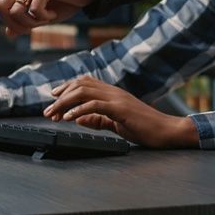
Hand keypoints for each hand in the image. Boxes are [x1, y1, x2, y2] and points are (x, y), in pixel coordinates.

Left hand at [0, 0, 100, 36]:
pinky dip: (43, 18)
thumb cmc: (64, 2)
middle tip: (29, 27)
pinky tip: (52, 13)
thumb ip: (24, 22)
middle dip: (13, 24)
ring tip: (44, 19)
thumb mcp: (41, 16)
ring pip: (16, 12)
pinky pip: (34, 10)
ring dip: (30, 23)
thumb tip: (9, 33)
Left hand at [42, 76, 198, 147]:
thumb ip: (97, 120)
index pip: (85, 82)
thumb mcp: (116, 123)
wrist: (166, 131)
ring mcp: (117, 98)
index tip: (53, 98)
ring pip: (84, 92)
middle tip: (48, 110)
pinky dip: (79, 110)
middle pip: (80, 85)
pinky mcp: (121, 108)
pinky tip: (69, 118)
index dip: (67, 88)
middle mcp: (113, 91)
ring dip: (65, 102)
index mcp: (113, 93)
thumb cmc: (144, 128)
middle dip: (61, 96)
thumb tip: (78, 118)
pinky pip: (95, 105)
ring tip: (53, 114)